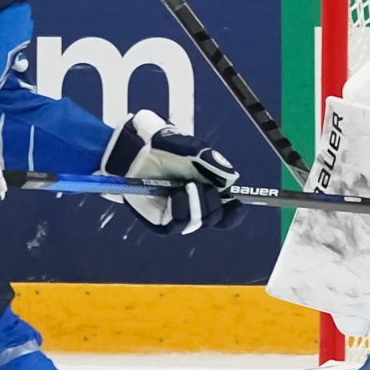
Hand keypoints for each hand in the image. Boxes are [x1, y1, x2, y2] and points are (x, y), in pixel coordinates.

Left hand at [99, 110, 245, 234]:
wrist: (133, 148)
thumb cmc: (160, 145)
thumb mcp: (190, 148)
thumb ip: (211, 161)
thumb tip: (231, 177)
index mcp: (206, 189)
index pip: (227, 212)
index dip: (234, 213)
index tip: (236, 204)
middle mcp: (193, 205)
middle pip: (216, 218)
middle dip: (215, 203)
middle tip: (204, 185)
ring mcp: (176, 214)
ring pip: (199, 222)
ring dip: (198, 204)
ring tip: (188, 186)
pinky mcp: (159, 220)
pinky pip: (178, 223)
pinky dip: (182, 208)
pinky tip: (176, 193)